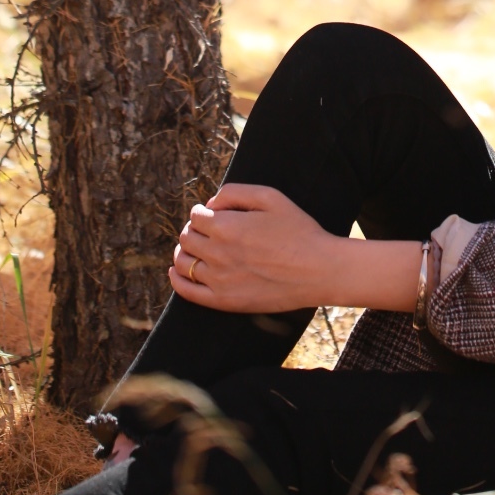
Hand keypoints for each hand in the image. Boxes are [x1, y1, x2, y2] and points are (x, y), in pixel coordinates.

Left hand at [170, 184, 425, 314]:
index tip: (213, 215)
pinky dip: (176, 279)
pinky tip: (177, 271)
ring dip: (185, 251)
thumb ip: (235, 192)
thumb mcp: (271, 197)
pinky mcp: (223, 302)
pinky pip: (186, 291)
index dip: (203, 212)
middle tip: (208, 231)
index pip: (195, 216)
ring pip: (183, 262)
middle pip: (187, 237)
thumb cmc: (298, 231)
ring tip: (196, 249)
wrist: (318, 271)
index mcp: (226, 227)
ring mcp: (218, 280)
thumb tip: (210, 203)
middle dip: (194, 230)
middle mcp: (217, 253)